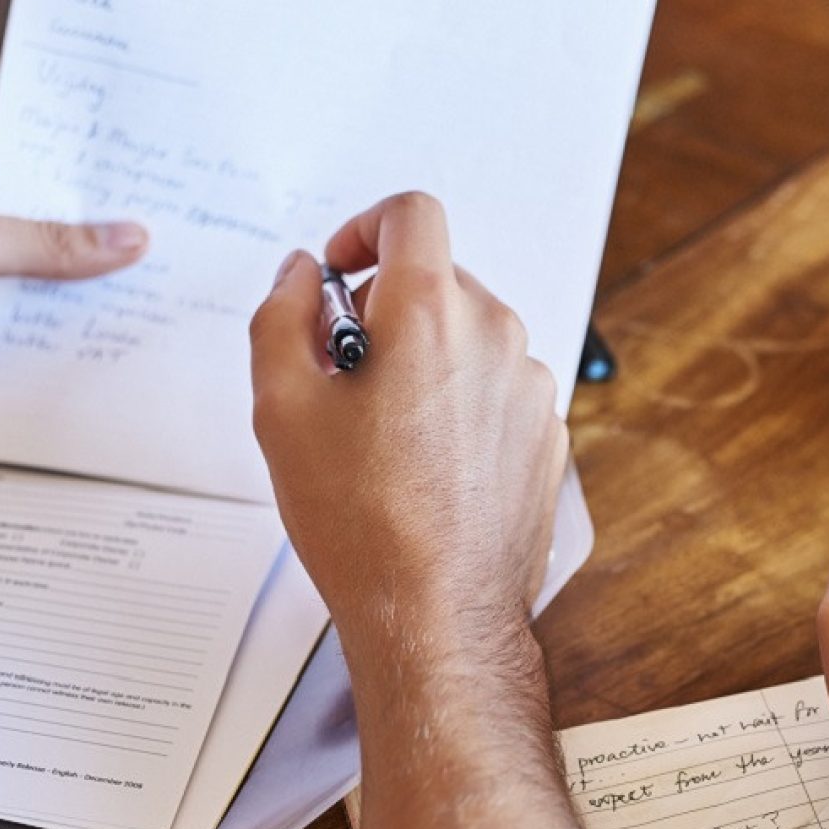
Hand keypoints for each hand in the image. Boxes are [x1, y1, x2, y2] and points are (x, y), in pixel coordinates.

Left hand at [0, 149, 148, 393]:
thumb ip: (47, 242)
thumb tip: (123, 236)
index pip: (52, 172)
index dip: (103, 178)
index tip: (161, 185)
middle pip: (63, 237)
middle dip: (112, 246)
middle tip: (178, 249)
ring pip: (53, 291)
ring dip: (92, 301)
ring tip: (157, 301)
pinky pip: (31, 339)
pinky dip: (63, 345)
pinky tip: (103, 347)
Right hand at [249, 191, 567, 633]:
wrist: (438, 614)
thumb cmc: (363, 522)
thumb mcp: (282, 409)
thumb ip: (280, 316)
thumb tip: (298, 274)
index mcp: (433, 316)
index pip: (412, 213)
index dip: (365, 227)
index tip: (340, 271)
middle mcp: (498, 338)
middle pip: (439, 279)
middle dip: (384, 308)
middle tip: (342, 375)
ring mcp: (532, 387)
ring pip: (469, 336)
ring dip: (424, 358)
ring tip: (382, 432)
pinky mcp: (547, 432)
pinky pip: (497, 386)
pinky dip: (460, 400)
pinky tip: (425, 462)